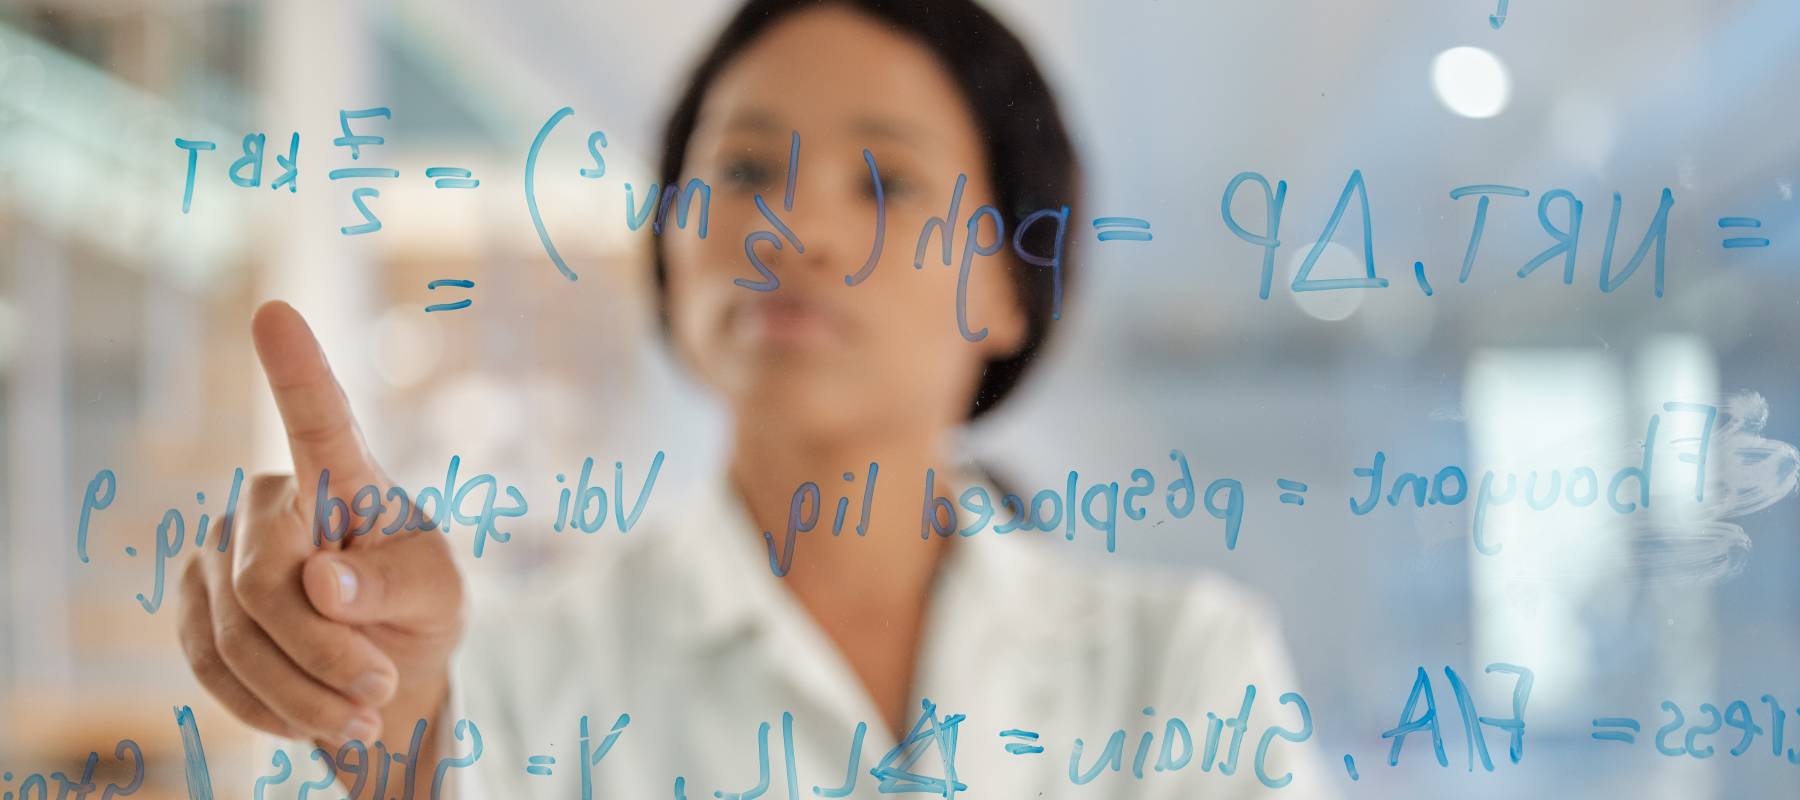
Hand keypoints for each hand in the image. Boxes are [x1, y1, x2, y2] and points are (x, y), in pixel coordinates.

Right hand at [176, 301, 464, 760]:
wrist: (378, 668)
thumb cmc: (418, 610)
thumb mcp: (436, 597)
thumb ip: (392, 585)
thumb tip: (323, 582)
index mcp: (346, 478)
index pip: (321, 423)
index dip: (298, 372)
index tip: (278, 312)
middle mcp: (272, 498)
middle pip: (267, 584)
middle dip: (323, 651)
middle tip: (379, 686)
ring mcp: (221, 546)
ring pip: (238, 637)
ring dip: (305, 693)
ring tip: (363, 712)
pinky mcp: (192, 599)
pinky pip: (214, 667)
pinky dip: (271, 707)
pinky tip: (313, 714)